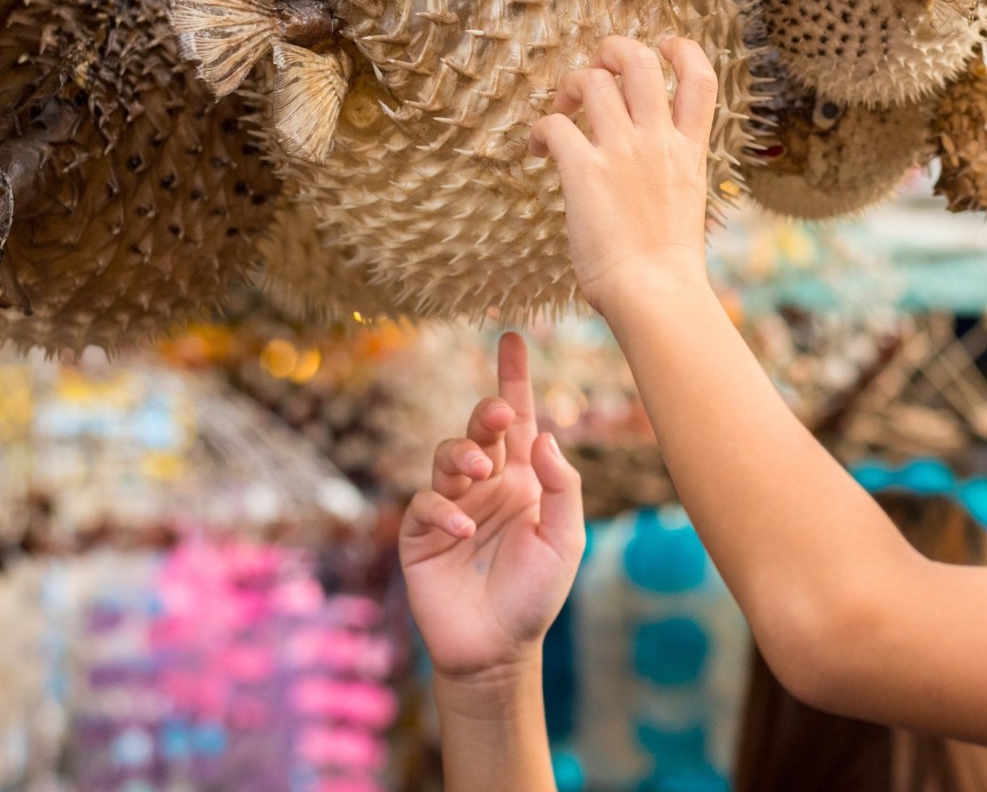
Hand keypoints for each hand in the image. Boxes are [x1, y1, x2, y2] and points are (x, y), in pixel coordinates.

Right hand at [400, 334, 585, 684]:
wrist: (497, 650)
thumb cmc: (536, 593)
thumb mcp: (565, 538)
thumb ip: (561, 487)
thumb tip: (544, 436)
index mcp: (524, 479)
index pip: (519, 419)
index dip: (514, 378)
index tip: (513, 337)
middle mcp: (487, 484)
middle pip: (480, 429)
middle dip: (486, 413)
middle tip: (500, 415)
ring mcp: (452, 505)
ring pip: (447, 455)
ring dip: (463, 455)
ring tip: (481, 473)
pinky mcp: (421, 534)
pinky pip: (426, 504)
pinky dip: (443, 509)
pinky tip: (464, 529)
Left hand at [529, 35, 719, 315]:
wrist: (656, 293)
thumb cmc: (668, 268)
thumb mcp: (686, 205)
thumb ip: (669, 174)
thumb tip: (643, 176)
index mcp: (689, 150)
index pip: (700, 77)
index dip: (680, 50)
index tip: (660, 48)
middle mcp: (657, 141)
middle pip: (639, 60)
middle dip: (611, 51)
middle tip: (596, 74)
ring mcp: (621, 152)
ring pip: (592, 80)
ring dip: (569, 87)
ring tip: (562, 113)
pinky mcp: (584, 170)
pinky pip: (554, 124)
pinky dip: (540, 130)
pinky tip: (538, 153)